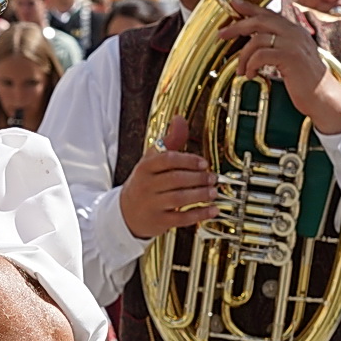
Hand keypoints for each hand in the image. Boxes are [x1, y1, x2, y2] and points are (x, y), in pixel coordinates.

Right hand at [119, 115, 216, 239]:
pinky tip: (212, 210)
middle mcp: (147, 185)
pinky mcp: (159, 221)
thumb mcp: (152, 160)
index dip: (188, 160)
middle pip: (175, 179)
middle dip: (198, 178)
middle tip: (213, 178)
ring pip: (179, 198)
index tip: (204, 163)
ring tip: (213, 191)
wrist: (126, 213)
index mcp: (145, 167)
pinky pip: (182, 218)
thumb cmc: (144, 183)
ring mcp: (152, 204)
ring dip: (200, 194)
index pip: (167, 160)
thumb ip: (170, 141)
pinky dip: (200, 214)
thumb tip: (179, 119)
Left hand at [216, 0, 340, 135]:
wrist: (323, 97)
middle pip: (260, 21)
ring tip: (241, 69)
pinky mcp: (290, 57)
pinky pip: (260, 55)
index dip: (250, 7)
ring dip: (243, 56)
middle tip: (222, 34)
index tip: (234, 4)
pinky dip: (250, 66)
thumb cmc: (304, 80)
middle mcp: (295, 33)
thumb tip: (254, 41)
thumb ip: (277, 45)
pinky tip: (250, 75)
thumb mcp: (291, 57)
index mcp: (295, 31)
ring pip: (257, 40)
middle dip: (237, 27)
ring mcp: (294, 44)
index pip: (269, 13)